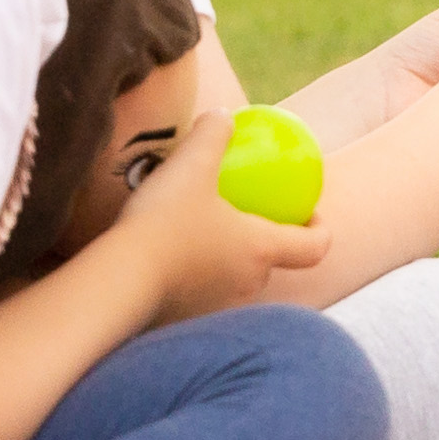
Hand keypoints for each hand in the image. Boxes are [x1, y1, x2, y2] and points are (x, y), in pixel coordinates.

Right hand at [113, 105, 337, 317]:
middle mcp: (249, 284)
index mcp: (261, 249)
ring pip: (234, 280)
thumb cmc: (164, 221)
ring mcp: (219, 308)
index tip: (309, 213)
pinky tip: (167, 260)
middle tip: (243, 216)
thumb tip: (223, 116)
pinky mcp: (188, 323)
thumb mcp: (191, 163)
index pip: (314, 247)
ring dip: (226, 260)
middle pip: (270, 263)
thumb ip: (213, 134)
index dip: (320, 230)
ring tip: (200, 234)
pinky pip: (200, 295)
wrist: (119, 281)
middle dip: (263, 241)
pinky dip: (194, 278)